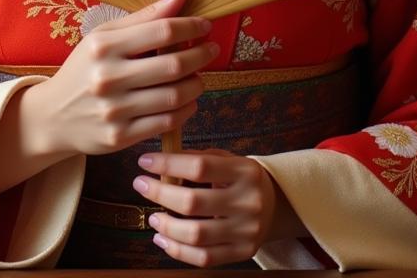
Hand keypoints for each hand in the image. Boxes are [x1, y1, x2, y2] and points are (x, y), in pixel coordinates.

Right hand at [24, 0, 218, 157]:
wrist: (53, 116)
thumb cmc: (85, 68)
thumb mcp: (105, 35)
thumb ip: (145, 16)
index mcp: (104, 45)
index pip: (161, 31)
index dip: (191, 26)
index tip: (205, 25)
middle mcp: (108, 77)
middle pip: (173, 65)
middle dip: (201, 55)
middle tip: (211, 50)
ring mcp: (114, 110)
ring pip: (174, 96)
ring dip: (196, 85)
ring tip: (199, 77)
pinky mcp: (119, 137)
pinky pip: (166, 122)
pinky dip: (186, 110)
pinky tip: (188, 101)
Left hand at [133, 148, 287, 266]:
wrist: (276, 204)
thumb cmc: (241, 178)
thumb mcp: (228, 159)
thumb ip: (199, 158)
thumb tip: (161, 161)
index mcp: (245, 171)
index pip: (200, 166)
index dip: (168, 164)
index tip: (145, 161)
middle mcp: (248, 201)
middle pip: (194, 202)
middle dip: (160, 194)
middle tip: (140, 185)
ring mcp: (247, 230)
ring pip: (197, 235)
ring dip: (166, 226)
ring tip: (152, 217)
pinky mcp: (243, 252)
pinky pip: (205, 258)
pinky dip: (178, 251)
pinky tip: (162, 239)